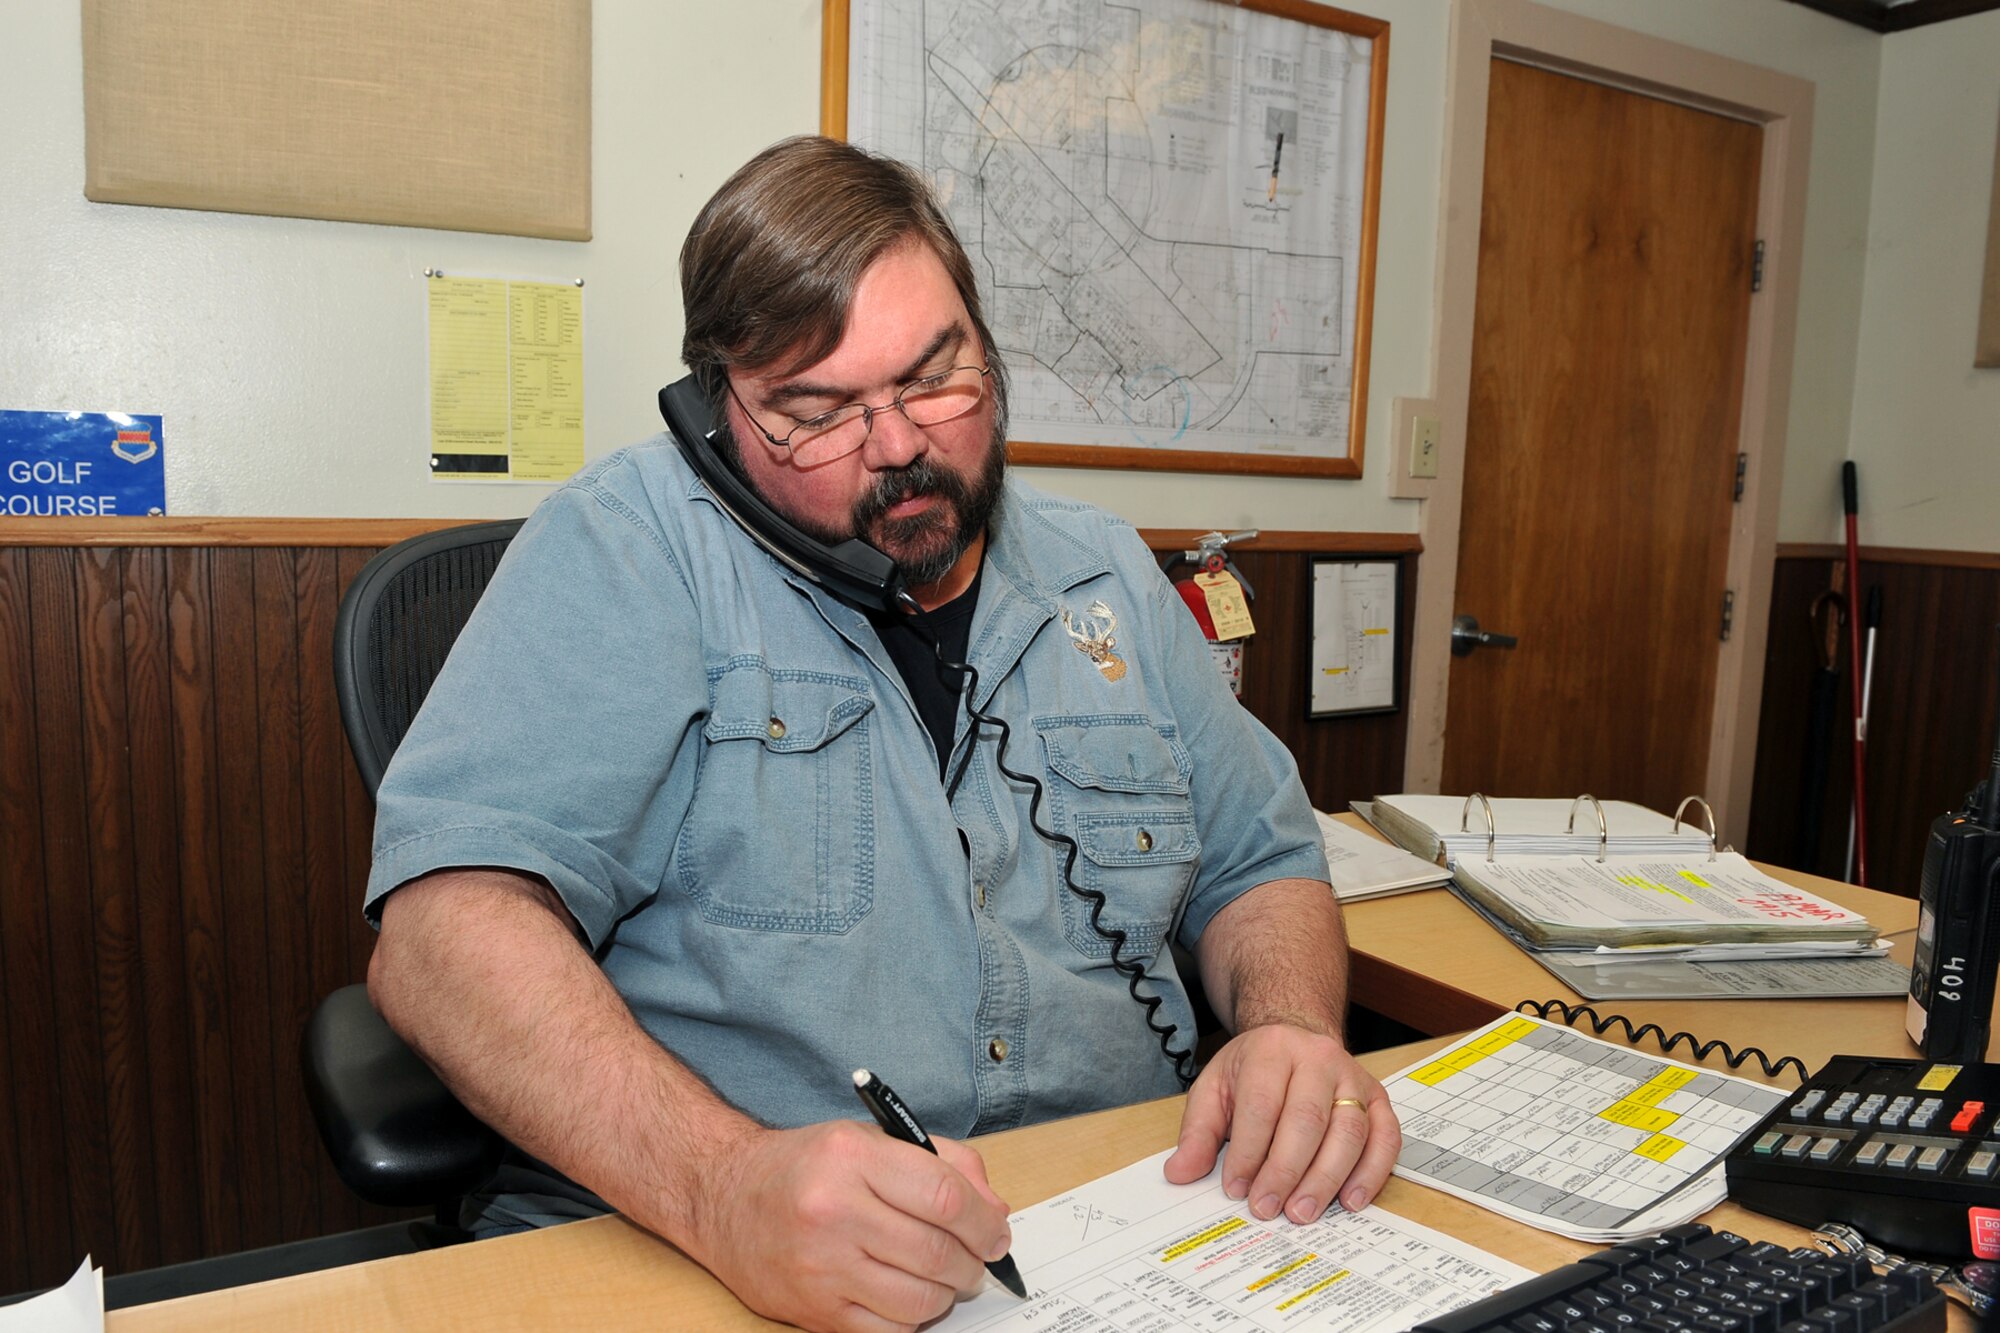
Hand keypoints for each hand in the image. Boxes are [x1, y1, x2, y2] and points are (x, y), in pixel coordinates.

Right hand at [680, 1119, 1013, 1332]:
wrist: (722, 1197)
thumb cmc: (805, 1166)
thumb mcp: (871, 1139)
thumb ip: (942, 1163)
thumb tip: (994, 1211)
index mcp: (854, 1157)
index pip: (944, 1197)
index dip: (985, 1222)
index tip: (997, 1233)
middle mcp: (834, 1210)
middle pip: (936, 1253)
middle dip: (973, 1263)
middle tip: (977, 1261)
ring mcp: (821, 1266)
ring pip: (919, 1300)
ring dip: (947, 1294)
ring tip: (943, 1279)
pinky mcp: (813, 1310)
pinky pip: (888, 1331)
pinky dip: (912, 1320)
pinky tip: (907, 1297)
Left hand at [1162, 1023, 1400, 1223]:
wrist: (1296, 1037)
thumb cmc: (1254, 1070)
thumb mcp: (1215, 1088)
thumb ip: (1198, 1132)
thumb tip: (1180, 1173)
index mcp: (1271, 1050)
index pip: (1261, 1106)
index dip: (1249, 1152)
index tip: (1236, 1189)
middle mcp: (1318, 1058)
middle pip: (1306, 1120)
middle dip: (1285, 1171)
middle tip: (1268, 1208)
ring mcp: (1353, 1077)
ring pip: (1349, 1131)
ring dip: (1326, 1179)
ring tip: (1303, 1212)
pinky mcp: (1378, 1098)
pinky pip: (1385, 1137)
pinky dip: (1371, 1172)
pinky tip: (1350, 1200)